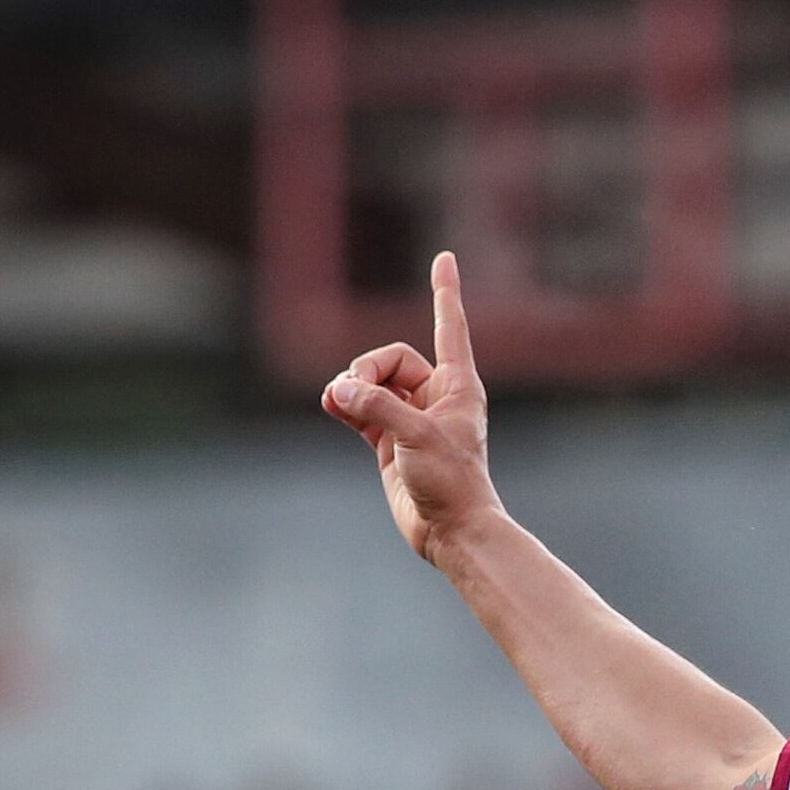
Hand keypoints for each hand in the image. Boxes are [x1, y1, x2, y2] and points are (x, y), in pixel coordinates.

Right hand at [320, 252, 501, 564]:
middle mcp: (435, 397)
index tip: (445, 258)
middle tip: (354, 395)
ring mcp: (410, 418)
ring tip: (337, 403)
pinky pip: (359, 408)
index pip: (449, 327)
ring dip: (349, 387)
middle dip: (366, 371)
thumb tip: (339, 390)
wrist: (452, 531)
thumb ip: (376, 407)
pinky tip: (332, 404)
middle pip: (389, 359)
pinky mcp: (389, 440)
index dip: (445, 291)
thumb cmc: (452, 482)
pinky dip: (343, 404)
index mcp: (458, 386)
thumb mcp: (416, 437)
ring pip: (370, 383)